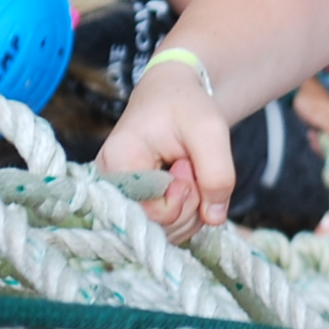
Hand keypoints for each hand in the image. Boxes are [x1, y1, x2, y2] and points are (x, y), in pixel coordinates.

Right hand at [94, 60, 231, 243]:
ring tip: (188, 170)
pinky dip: (187, 213)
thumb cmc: (186, 106)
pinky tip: (186, 184)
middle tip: (191, 164)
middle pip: (159, 226)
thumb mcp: (210, 129)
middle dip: (191, 202)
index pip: (153, 212)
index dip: (184, 196)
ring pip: (166, 232)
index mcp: (118, 160)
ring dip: (192, 208)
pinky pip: (166, 228)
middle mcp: (110, 186)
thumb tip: (214, 218)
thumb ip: (218, 173)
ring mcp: (120, 199)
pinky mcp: (133, 206)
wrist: (171, 96)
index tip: (187, 163)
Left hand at [292, 76, 328, 144]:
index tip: (325, 149)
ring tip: (311, 135)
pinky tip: (312, 134)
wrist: (301, 90)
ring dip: (321, 145)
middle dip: (327, 149)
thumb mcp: (321, 117)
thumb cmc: (311, 101)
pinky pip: (328, 142)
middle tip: (314, 141)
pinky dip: (319, 141)